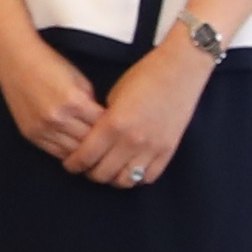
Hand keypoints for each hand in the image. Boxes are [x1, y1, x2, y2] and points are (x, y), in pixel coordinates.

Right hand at [0, 32, 110, 173]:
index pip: (103, 127)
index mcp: (75, 101)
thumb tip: (101, 123)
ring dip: (85, 152)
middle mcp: (58, 118)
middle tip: (110, 146)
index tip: (119, 132)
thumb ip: (91, 103)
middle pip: (89, 143)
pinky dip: (68, 153)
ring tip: (95, 152)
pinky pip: (55, 152)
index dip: (113, 130)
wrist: (15, 59)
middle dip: (101, 144)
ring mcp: (42, 128)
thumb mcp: (80, 80)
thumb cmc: (49, 64)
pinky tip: (76, 151)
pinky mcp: (30, 134)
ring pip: (73, 152)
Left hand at [83, 40, 211, 188]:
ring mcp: (152, 148)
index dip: (73, 164)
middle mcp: (132, 140)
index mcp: (113, 124)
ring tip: (107, 170)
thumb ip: (102, 121)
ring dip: (112, 179)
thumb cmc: (143, 76)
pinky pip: (148, 177)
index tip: (70, 164)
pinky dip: (136, 178)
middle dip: (89, 173)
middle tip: (86, 168)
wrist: (180, 70)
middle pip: (102, 174)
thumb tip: (92, 140)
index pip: (85, 157)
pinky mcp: (168, 151)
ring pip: (125, 181)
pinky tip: (128, 169)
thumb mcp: (113, 96)